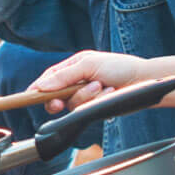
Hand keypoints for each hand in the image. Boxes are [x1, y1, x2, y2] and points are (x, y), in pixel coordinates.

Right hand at [29, 50, 154, 113]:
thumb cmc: (119, 66)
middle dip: (60, 98)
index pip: (49, 78)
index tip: (31, 95)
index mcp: (72, 67)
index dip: (39, 87)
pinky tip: (109, 92)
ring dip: (86, 96)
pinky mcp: (95, 107)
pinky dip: (97, 101)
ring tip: (102, 86)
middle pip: (55, 96)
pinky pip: (87, 110)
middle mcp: (76, 82)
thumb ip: (64, 76)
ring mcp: (85, 96)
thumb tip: (42, 86)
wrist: (143, 80)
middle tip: (61, 102)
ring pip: (72, 104)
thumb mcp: (88, 65)